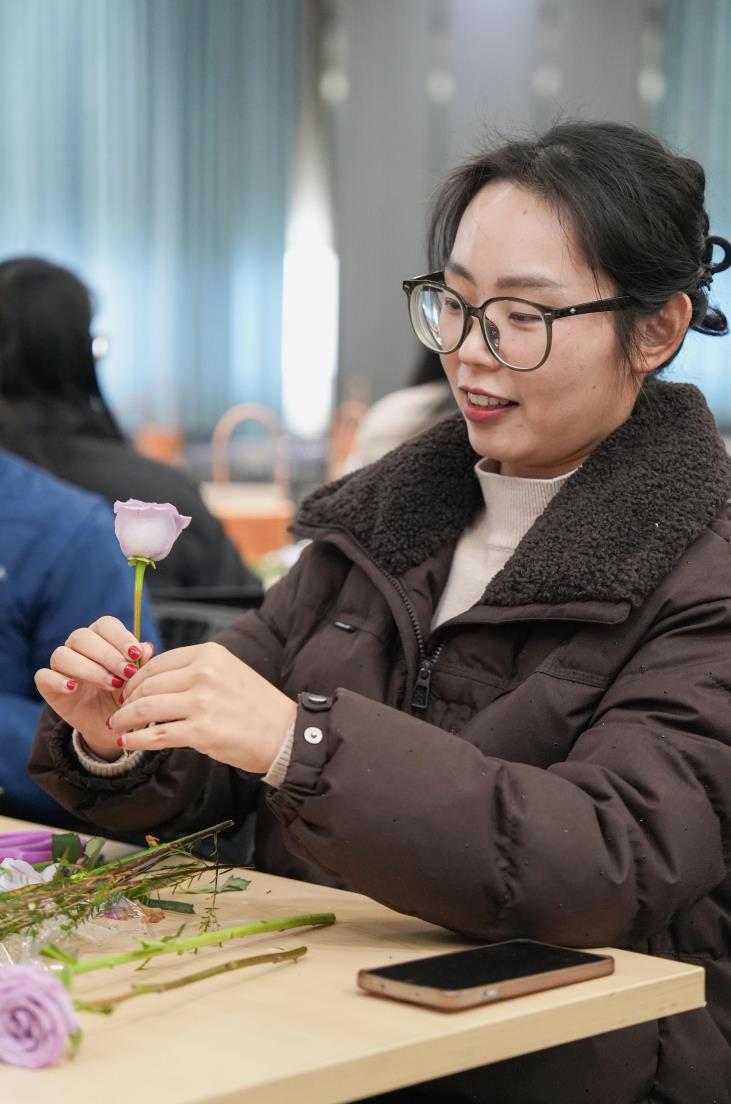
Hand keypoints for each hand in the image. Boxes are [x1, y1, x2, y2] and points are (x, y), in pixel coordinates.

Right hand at [35, 617, 155, 760]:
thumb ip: (143, 664)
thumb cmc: (125, 694)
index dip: (119, 636)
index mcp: (101, 637)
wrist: (111, 723)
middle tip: (127, 673)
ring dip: (89, 669)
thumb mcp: (138, 681)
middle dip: (107, 655)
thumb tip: (146, 647)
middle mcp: (78, 646)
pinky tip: (73, 688)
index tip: (136, 654)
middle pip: (82, 636)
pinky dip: (57, 680)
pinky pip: (43, 676)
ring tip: (112, 685)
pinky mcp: (47, 685)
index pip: (105, 625)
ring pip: (62, 654)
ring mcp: (61, 665)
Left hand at [103, 642, 295, 773]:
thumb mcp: (227, 672)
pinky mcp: (201, 731)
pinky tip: (128, 742)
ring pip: (146, 708)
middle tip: (118, 710)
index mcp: (209, 654)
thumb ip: (194, 670)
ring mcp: (202, 702)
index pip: (157, 662)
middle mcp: (203, 673)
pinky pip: (156, 735)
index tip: (127, 691)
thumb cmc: (255, 706)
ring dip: (125, 718)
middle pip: (148, 684)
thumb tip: (154, 678)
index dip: (135, 678)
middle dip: (126, 699)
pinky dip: (136, 739)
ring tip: (117, 726)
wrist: (284, 733)